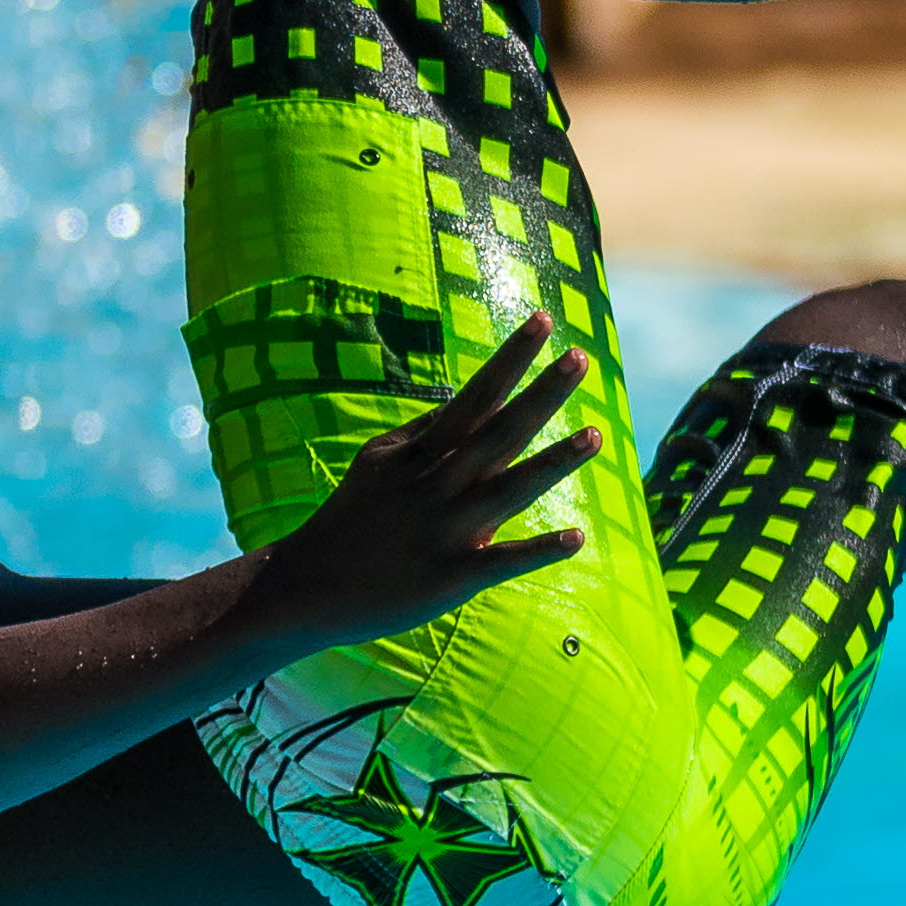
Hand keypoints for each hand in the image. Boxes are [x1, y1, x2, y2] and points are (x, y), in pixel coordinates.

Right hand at [252, 320, 600, 655]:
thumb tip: (464, 399)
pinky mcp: (451, 577)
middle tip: (581, 357)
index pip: (476, 394)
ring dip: (554, 462)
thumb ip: (425, 431)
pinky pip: (503, 561)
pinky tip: (576, 537)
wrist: (309, 585)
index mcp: (423, 452)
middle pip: (500, 431)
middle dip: (541, 392)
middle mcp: (439, 483)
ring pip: (510, 489)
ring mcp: (446, 529)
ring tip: (595, 434)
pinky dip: (538, 551)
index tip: (544, 320)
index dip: (511, 358)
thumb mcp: (378, 459)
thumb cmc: (351, 516)